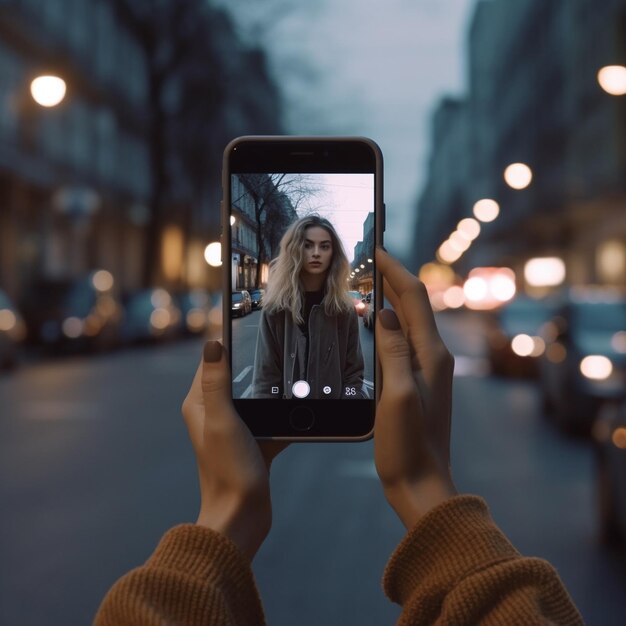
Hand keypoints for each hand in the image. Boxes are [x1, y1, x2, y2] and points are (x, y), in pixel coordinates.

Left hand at [181, 341, 286, 559]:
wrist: (242, 517)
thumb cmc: (228, 469)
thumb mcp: (222, 420)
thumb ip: (216, 383)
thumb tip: (212, 342)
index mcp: (200, 405)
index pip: (211, 362)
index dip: (225, 341)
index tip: (244, 319)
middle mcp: (214, 414)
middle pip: (235, 377)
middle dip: (252, 361)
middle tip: (277, 342)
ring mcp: (235, 429)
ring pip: (255, 397)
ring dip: (270, 386)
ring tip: (292, 369)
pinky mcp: (253, 443)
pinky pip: (270, 418)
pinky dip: (283, 412)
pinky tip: (301, 407)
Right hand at [374, 248, 456, 527]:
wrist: (421, 482)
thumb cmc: (408, 445)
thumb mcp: (397, 395)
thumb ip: (394, 351)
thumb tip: (388, 313)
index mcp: (431, 354)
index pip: (413, 298)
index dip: (395, 270)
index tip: (376, 249)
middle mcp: (433, 356)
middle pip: (414, 304)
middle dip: (392, 278)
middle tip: (366, 261)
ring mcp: (426, 368)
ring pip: (408, 320)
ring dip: (390, 298)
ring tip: (367, 283)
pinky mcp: (417, 380)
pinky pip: (403, 340)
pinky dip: (387, 322)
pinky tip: (373, 323)